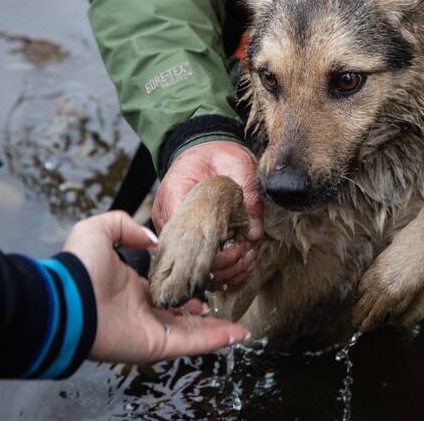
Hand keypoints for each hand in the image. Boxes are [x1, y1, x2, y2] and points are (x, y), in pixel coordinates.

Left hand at [63, 211, 248, 362]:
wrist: (65, 300)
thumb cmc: (77, 267)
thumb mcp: (98, 229)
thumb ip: (124, 225)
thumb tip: (151, 239)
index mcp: (132, 288)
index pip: (165, 291)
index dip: (185, 287)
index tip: (204, 281)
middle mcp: (143, 311)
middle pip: (182, 316)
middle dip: (206, 315)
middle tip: (226, 309)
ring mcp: (150, 330)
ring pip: (192, 332)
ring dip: (217, 330)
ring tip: (241, 328)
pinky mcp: (155, 345)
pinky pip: (190, 343)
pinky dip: (214, 340)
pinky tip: (236, 334)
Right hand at [152, 140, 262, 289]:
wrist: (203, 151)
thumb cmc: (216, 155)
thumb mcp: (237, 163)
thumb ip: (247, 194)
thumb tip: (254, 232)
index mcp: (174, 196)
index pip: (185, 235)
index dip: (213, 247)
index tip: (237, 242)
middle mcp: (169, 221)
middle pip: (187, 259)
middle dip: (222, 263)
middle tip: (245, 252)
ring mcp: (175, 235)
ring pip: (193, 269)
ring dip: (225, 271)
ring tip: (248, 258)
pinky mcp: (186, 243)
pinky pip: (201, 267)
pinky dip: (224, 272)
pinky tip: (242, 264)